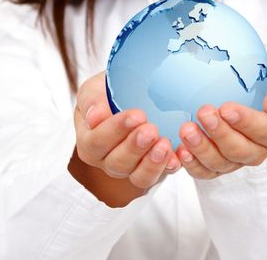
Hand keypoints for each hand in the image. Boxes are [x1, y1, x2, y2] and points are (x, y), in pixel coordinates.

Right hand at [74, 71, 180, 189]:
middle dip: (136, 147)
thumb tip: (94, 118)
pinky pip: (160, 175)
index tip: (136, 115)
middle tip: (151, 130)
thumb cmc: (107, 91)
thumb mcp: (94, 89)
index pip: (97, 142)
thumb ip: (91, 101)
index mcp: (89, 142)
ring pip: (139, 177)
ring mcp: (131, 168)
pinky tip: (177, 157)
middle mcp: (108, 160)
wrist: (131, 91)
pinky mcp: (153, 168)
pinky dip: (169, 167)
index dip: (116, 131)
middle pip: (118, 163)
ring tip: (165, 145)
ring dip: (152, 163)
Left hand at [175, 60, 266, 179]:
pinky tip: (180, 151)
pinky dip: (192, 164)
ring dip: (201, 148)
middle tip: (203, 112)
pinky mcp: (218, 164)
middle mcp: (259, 152)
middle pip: (240, 150)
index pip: (265, 131)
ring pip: (220, 163)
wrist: (249, 86)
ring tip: (186, 130)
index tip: (226, 108)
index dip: (246, 122)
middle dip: (220, 133)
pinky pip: (205, 171)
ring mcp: (237, 161)